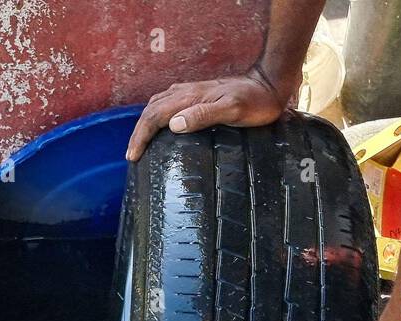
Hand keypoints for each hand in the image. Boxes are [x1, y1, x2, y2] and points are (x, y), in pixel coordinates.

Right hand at [126, 67, 290, 161]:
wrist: (269, 84)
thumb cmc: (255, 102)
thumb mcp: (232, 110)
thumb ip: (203, 115)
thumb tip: (174, 124)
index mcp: (190, 98)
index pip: (155, 116)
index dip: (141, 136)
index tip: (133, 156)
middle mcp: (186, 93)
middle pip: (151, 110)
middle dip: (138, 132)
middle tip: (132, 154)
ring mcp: (191, 92)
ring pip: (157, 105)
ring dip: (145, 123)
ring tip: (140, 142)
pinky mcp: (198, 94)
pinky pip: (168, 103)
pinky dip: (157, 115)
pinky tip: (161, 125)